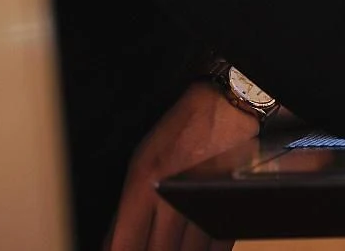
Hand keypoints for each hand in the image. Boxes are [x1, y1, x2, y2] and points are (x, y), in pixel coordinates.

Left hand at [105, 81, 256, 250]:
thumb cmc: (179, 132)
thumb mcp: (140, 164)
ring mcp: (204, 203)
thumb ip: (126, 209)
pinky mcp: (229, 204)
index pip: (126, 244)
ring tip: (172, 246)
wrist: (225, 108)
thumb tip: (115, 246)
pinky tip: (195, 247)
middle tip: (149, 246)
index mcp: (144, 186)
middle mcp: (174, 197)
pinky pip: (217, 245)